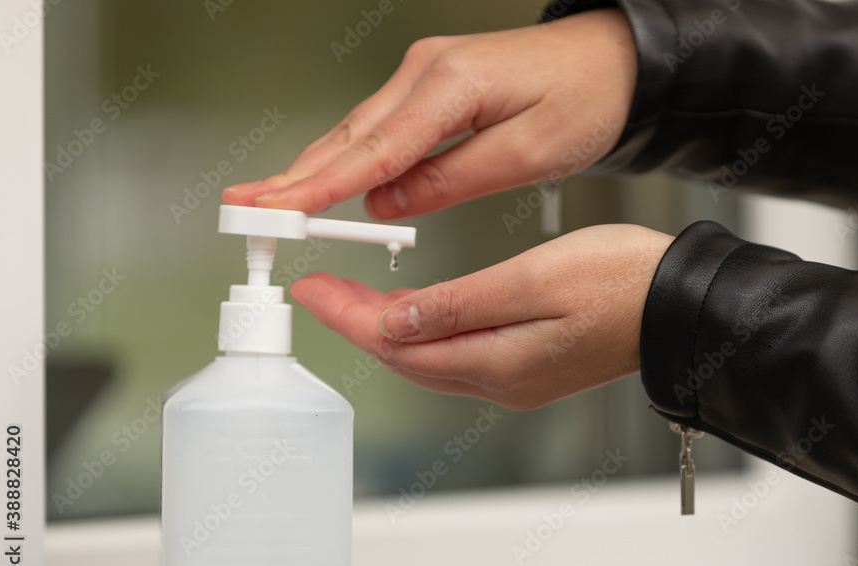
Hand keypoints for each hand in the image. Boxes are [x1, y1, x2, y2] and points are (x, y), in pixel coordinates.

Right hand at [222, 9, 635, 217]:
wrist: (612, 62)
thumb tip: (389, 204)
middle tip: (245, 209)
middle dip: (293, 177)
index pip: (371, 149)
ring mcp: (423, 76)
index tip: (278, 211)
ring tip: (267, 202)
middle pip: (347, 137)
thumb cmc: (586, 98)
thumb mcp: (530, 152)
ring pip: (355, 132)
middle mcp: (425, 73)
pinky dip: (344, 158)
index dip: (318, 187)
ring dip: (310, 169)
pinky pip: (376, 129)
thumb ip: (453, 178)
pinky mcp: (429, 88)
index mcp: (449, 85)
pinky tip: (321, 179)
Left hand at [290, 224, 671, 409]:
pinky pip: (455, 356)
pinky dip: (424, 332)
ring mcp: (513, 378)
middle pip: (404, 357)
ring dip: (386, 329)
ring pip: (427, 359)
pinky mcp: (526, 367)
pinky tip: (416, 310)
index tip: (311, 289)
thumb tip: (397, 321)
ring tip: (354, 296)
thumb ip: (461, 305)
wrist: (679, 308)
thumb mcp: (536, 281)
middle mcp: (498, 380)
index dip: (347, 316)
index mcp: (495, 361)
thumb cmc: (621, 285)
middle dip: (356, 323)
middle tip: (321, 289)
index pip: (396, 343)